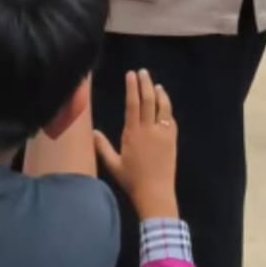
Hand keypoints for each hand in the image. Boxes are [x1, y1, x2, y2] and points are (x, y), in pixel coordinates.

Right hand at [94, 69, 178, 220]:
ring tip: (156, 85)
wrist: (156, 194)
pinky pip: (170, 120)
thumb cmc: (132, 180)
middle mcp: (149, 130)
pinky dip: (167, 110)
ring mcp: (163, 134)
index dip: (132, 87)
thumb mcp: (113, 164)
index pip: (132, 104)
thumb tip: (92, 131)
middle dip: (145, 84)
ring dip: (160, 94)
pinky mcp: (172, 140)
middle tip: (143, 72)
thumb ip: (102, 147)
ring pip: (163, 107)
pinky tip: (165, 106)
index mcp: (133, 133)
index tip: (131, 74)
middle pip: (148, 100)